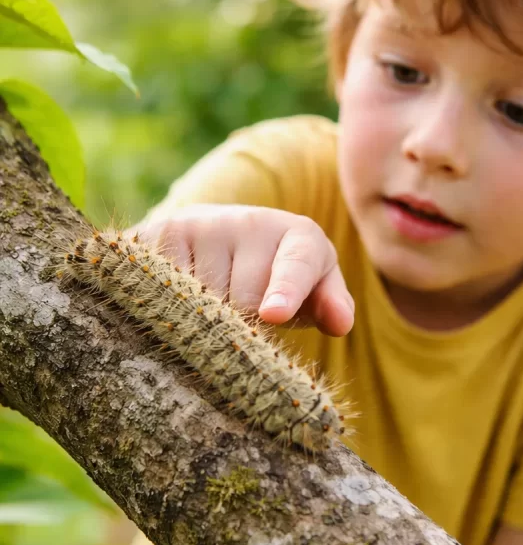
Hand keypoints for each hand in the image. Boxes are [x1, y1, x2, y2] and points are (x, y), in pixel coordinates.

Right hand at [125, 203, 354, 336]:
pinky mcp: (161, 234)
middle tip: (243, 314)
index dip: (286, 291)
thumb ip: (330, 305)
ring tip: (211, 303)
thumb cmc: (278, 279)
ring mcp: (204, 225)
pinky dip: (170, 306)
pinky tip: (178, 295)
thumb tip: (341, 323)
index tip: (274, 313)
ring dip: (205, 318)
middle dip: (245, 323)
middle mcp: (253, 221)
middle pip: (245, 300)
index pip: (295, 265)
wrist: (219, 239)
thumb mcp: (314, 290)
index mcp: (301, 236)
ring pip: (202, 301)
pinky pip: (164, 288)